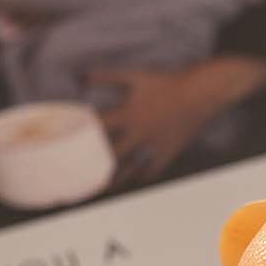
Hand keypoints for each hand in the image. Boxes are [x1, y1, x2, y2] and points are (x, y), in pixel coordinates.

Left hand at [93, 56, 265, 183]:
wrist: (202, 91)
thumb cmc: (168, 82)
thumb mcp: (136, 75)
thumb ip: (107, 76)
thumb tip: (81, 76)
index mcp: (128, 113)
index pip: (97, 128)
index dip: (79, 136)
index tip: (63, 146)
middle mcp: (139, 132)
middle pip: (110, 155)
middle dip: (94, 167)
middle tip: (77, 178)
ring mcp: (154, 144)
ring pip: (130, 168)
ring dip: (115, 180)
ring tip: (101, 189)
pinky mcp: (169, 150)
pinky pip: (153, 169)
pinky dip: (142, 177)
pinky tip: (134, 183)